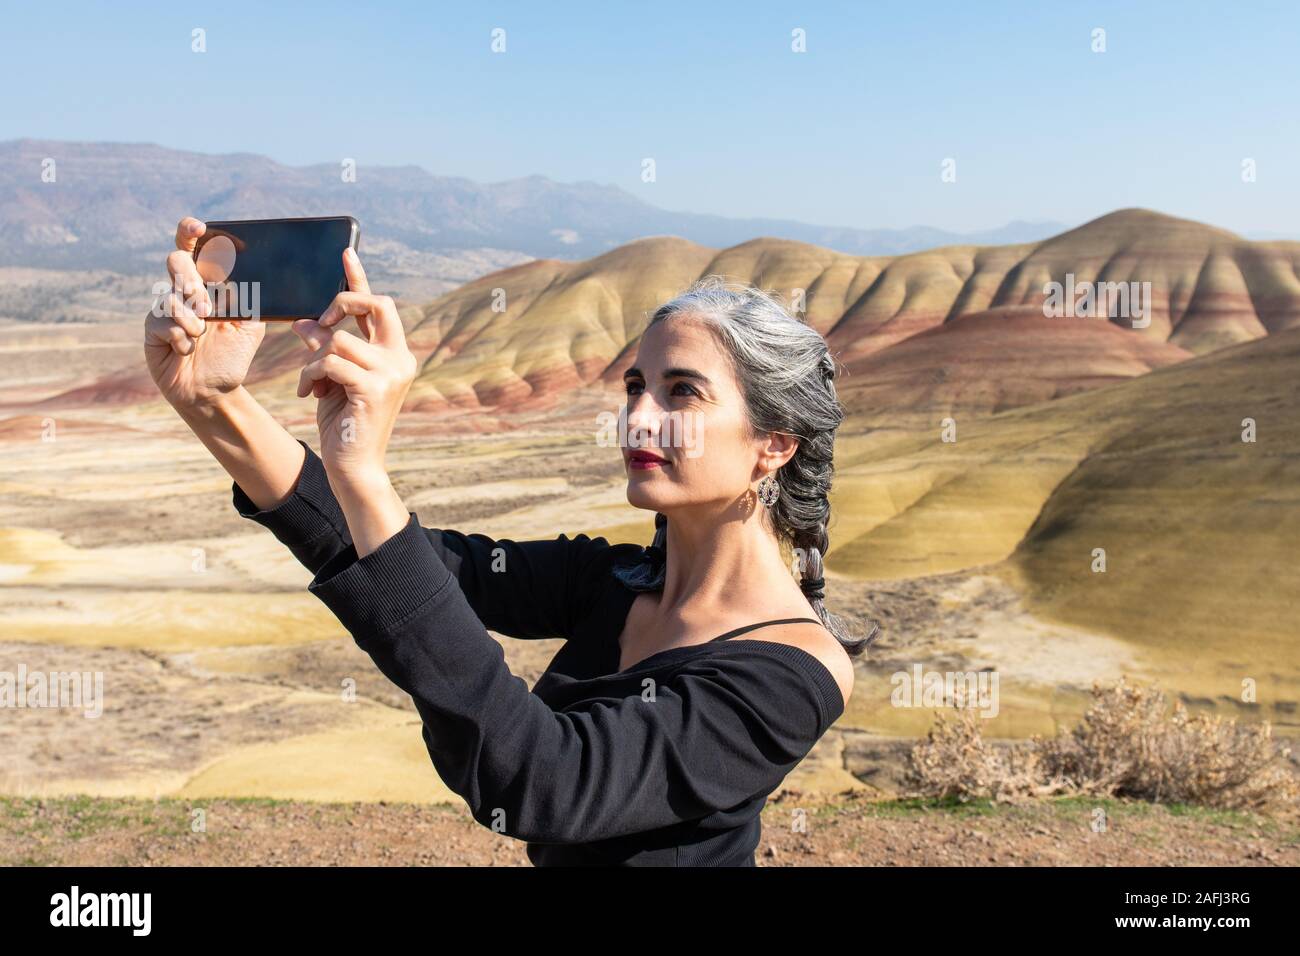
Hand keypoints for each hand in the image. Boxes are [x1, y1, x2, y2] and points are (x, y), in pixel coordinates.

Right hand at [144, 217, 265, 407]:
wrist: (215, 390)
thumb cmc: (232, 355)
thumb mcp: (251, 325)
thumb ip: (248, 298)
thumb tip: (244, 274)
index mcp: (207, 284)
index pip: (194, 248)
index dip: (190, 232)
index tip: (199, 227)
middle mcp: (183, 291)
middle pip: (176, 261)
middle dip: (191, 280)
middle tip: (206, 306)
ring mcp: (165, 309)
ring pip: (169, 295)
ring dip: (190, 317)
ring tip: (201, 334)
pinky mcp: (153, 330)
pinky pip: (161, 322)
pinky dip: (180, 337)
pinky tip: (187, 350)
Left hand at [293, 248, 416, 494]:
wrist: (353, 467)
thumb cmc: (344, 424)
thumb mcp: (331, 378)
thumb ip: (325, 348)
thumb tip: (303, 321)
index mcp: (394, 354)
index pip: (378, 307)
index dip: (360, 278)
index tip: (346, 253)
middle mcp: (400, 359)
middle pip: (375, 304)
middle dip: (342, 302)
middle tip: (320, 320)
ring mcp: (391, 373)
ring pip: (339, 338)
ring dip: (314, 359)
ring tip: (311, 384)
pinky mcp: (375, 388)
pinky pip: (330, 361)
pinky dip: (311, 375)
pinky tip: (310, 394)